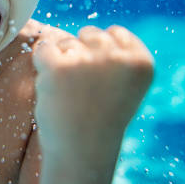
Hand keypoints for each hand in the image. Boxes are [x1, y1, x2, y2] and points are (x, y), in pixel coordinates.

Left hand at [32, 25, 153, 155]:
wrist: (80, 152)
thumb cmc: (100, 117)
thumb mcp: (122, 84)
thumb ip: (116, 54)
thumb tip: (90, 30)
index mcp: (142, 62)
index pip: (116, 32)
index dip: (102, 54)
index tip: (103, 81)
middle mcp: (119, 58)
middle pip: (90, 33)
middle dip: (82, 54)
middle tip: (84, 88)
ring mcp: (88, 61)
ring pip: (65, 41)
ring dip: (61, 61)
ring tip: (70, 92)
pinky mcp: (58, 67)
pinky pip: (44, 47)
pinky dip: (42, 63)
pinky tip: (52, 84)